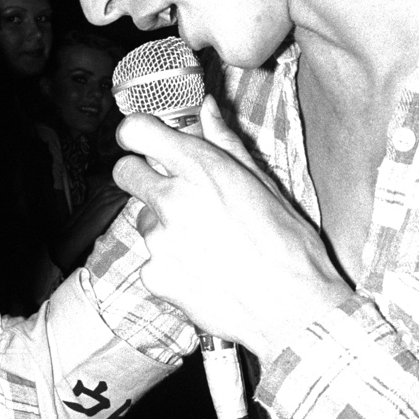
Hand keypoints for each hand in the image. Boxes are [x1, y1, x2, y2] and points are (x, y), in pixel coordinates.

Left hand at [112, 96, 350, 361]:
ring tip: (207, 243)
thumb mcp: (264, 183)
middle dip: (141, 176)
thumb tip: (207, 109)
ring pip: (144, 220)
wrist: (294, 308)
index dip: (137, 134)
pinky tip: (204, 272)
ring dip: (164, 225)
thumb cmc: (289, 245)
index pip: (135, 131)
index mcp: (201, 169)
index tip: (145, 141)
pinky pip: (152, 260)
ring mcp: (159, 241)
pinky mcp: (155, 276)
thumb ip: (225, 142)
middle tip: (171, 191)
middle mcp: (172, 200)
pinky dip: (171, 264)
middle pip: (124, 172)